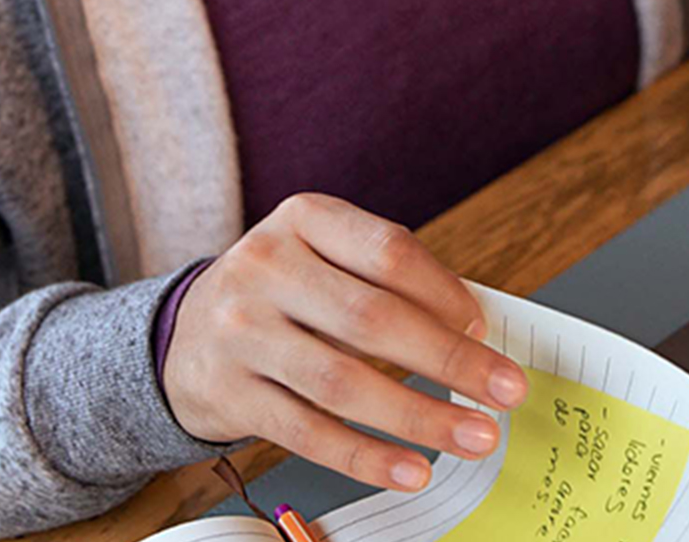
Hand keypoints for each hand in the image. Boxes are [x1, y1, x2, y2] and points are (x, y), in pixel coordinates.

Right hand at [163, 193, 531, 491]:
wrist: (182, 335)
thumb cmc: (281, 295)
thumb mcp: (323, 260)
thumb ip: (388, 285)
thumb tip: (475, 336)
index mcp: (302, 219)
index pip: (388, 252)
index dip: (445, 293)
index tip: (487, 330)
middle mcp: (265, 267)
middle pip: (372, 318)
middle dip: (451, 362)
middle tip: (506, 392)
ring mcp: (240, 331)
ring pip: (343, 383)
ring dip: (420, 417)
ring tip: (475, 437)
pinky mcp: (228, 393)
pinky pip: (309, 432)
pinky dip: (368, 456)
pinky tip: (412, 470)